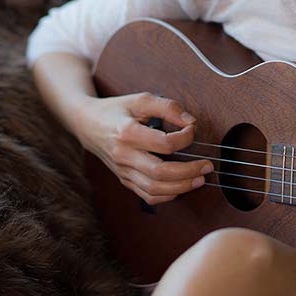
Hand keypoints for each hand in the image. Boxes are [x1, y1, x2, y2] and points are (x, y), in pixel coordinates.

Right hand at [72, 92, 212, 204]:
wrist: (87, 124)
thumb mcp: (141, 99)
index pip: (164, 144)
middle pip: (161, 173)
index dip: (185, 138)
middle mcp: (123, 156)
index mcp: (127, 133)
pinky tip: (181, 187)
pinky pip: (147, 196)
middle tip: (207, 166)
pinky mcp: (124, 180)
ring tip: (200, 179)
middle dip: (189, 172)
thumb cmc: (117, 110)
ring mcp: (123, 171)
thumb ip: (168, 107)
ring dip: (182, 187)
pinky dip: (167, 196)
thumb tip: (190, 121)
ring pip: (155, 189)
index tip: (192, 130)